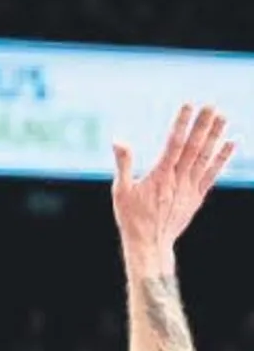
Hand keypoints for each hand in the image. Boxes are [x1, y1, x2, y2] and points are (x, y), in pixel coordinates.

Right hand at [112, 104, 234, 274]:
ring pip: (206, 157)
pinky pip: (212, 174)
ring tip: (223, 117)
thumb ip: (123, 164)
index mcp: (160, 176)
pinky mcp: (197, 197)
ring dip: (216, 136)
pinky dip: (222, 158)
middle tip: (213, 105)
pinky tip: (231, 143)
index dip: (182, 123)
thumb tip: (118, 140)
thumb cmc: (132, 219)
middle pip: (194, 147)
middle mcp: (179, 179)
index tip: (189, 105)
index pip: (174, 143)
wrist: (150, 245)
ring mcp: (191, 188)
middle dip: (203, 125)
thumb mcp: (120, 191)